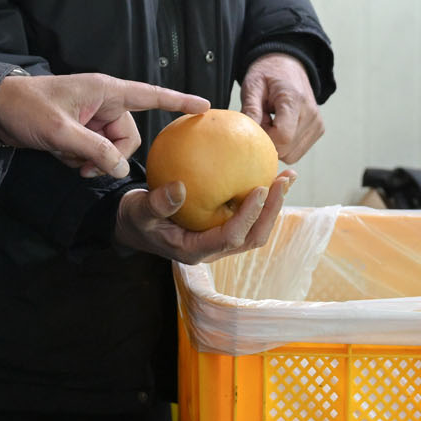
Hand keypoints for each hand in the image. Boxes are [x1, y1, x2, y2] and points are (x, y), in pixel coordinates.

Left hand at [0, 73, 208, 178]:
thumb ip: (94, 150)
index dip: (179, 102)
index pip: (151, 95)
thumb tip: (120, 168)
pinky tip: (62, 158)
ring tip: (68, 160)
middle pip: (129, 135)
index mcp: (105, 91)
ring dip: (93, 161)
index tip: (205, 106)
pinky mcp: (80, 131)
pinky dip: (82, 160)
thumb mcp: (61, 131)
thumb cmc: (25, 108)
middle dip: (110, 155)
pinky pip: (95, 152)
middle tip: (85, 166)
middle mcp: (103, 102)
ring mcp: (91, 118)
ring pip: (111, 148)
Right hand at [112, 170, 293, 263]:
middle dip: (273, 210)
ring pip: (255, 228)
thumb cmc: (135, 217)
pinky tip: (266, 170)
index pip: (231, 237)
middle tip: (284, 179)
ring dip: (273, 204)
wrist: (134, 224)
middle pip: (252, 236)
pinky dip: (260, 196)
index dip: (249, 216)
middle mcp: (212, 249)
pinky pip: (246, 214)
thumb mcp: (139, 210)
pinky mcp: (221, 228)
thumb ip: (157, 203)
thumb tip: (180, 188)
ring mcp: (219, 240)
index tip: (261, 188)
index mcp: (195, 250)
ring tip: (286, 175)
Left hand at [239, 53, 324, 163]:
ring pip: (291, 155)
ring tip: (271, 122)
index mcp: (294, 100)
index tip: (255, 125)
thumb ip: (250, 109)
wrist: (288, 65)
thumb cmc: (267, 74)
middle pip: (286, 148)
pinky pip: (297, 152)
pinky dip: (285, 145)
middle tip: (261, 121)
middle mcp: (311, 114)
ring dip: (276, 144)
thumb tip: (246, 135)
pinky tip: (279, 126)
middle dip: (268, 142)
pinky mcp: (318, 130)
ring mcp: (317, 124)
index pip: (282, 136)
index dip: (263, 138)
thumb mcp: (253, 85)